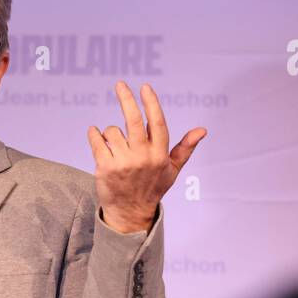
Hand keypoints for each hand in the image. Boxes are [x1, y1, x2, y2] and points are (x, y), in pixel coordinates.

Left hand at [87, 81, 206, 232]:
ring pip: (112, 131)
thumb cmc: (152, 187)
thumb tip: (202, 130)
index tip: (145, 87)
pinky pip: (97, 140)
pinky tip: (96, 135)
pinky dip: (94, 134)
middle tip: (120, 84)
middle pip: (133, 120)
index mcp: (160, 155)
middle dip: (126, 99)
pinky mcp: (105, 167)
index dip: (151, 103)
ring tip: (114, 147)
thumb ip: (185, 148)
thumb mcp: (172, 170)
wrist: (129, 213)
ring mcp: (123, 163)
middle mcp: (142, 157)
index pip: (157, 123)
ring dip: (110, 134)